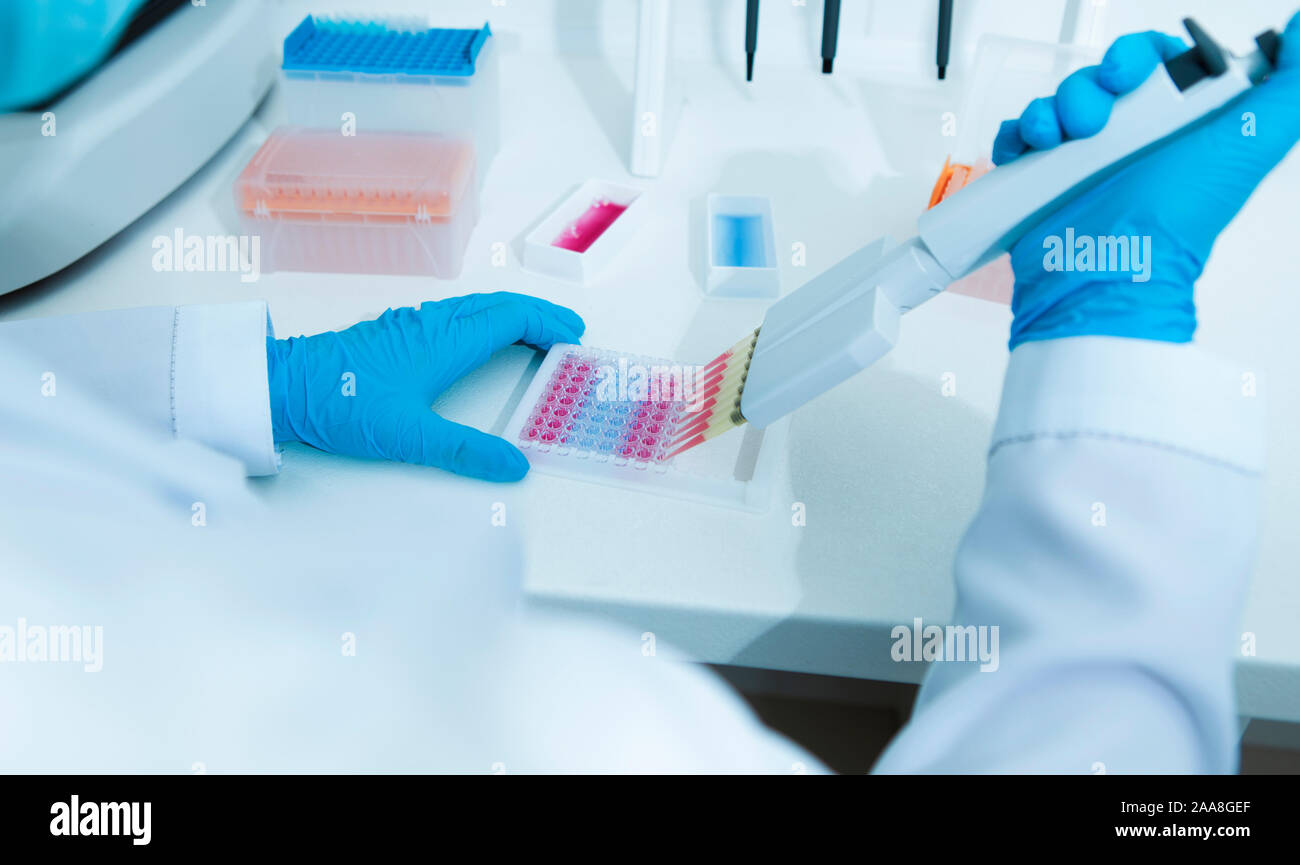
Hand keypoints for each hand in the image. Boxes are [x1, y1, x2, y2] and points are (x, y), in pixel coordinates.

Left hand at [267, 293, 585, 481]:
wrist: (283, 386)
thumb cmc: (340, 402)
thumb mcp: (409, 436)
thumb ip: (465, 452)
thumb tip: (514, 465)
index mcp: (444, 340)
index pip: (511, 318)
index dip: (547, 324)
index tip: (573, 338)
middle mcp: (432, 323)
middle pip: (499, 305)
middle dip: (538, 315)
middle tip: (567, 331)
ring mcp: (412, 324)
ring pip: (476, 307)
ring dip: (511, 315)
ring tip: (535, 332)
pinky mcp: (396, 332)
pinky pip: (455, 314)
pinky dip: (484, 320)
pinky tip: (479, 339)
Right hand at [993, 13, 1299, 348]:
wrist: (1108, 274)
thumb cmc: (1174, 222)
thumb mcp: (1248, 144)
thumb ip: (1287, 88)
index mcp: (1175, 124)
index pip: (1153, 61)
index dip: (1136, 55)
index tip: (1127, 72)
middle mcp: (1128, 141)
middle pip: (1098, 80)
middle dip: (1087, 87)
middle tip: (1091, 119)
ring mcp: (1080, 161)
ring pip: (1056, 104)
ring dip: (1049, 111)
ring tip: (1056, 140)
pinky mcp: (1039, 181)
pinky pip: (1018, 137)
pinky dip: (1015, 136)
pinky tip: (1027, 150)